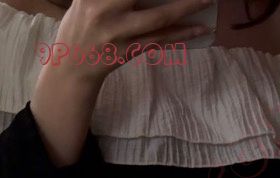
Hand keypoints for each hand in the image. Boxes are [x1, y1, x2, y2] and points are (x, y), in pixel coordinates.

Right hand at [53, 0, 213, 86]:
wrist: (72, 67)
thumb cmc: (80, 24)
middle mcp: (105, 10)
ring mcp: (118, 33)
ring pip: (159, 18)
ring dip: (186, 7)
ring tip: (207, 0)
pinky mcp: (129, 51)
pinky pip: (160, 41)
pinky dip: (182, 34)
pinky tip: (200, 28)